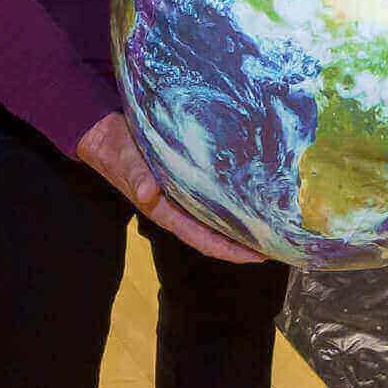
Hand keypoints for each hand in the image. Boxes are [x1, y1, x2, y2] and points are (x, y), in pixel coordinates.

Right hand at [75, 112, 265, 263]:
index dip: (231, 250)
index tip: (260, 256)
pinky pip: (217, 190)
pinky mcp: (189, 176)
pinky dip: (236, 194)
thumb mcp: (125, 162)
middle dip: (247, 239)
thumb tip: (148, 194)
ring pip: (220, 213)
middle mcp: (180, 207)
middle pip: (218, 231)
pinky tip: (255, 188)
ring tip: (276, 219)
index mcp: (166, 212)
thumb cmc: (115, 150)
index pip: (204, 239)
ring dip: (244, 218)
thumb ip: (137, 177)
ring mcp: (185, 193)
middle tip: (281, 241)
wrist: (105, 131)